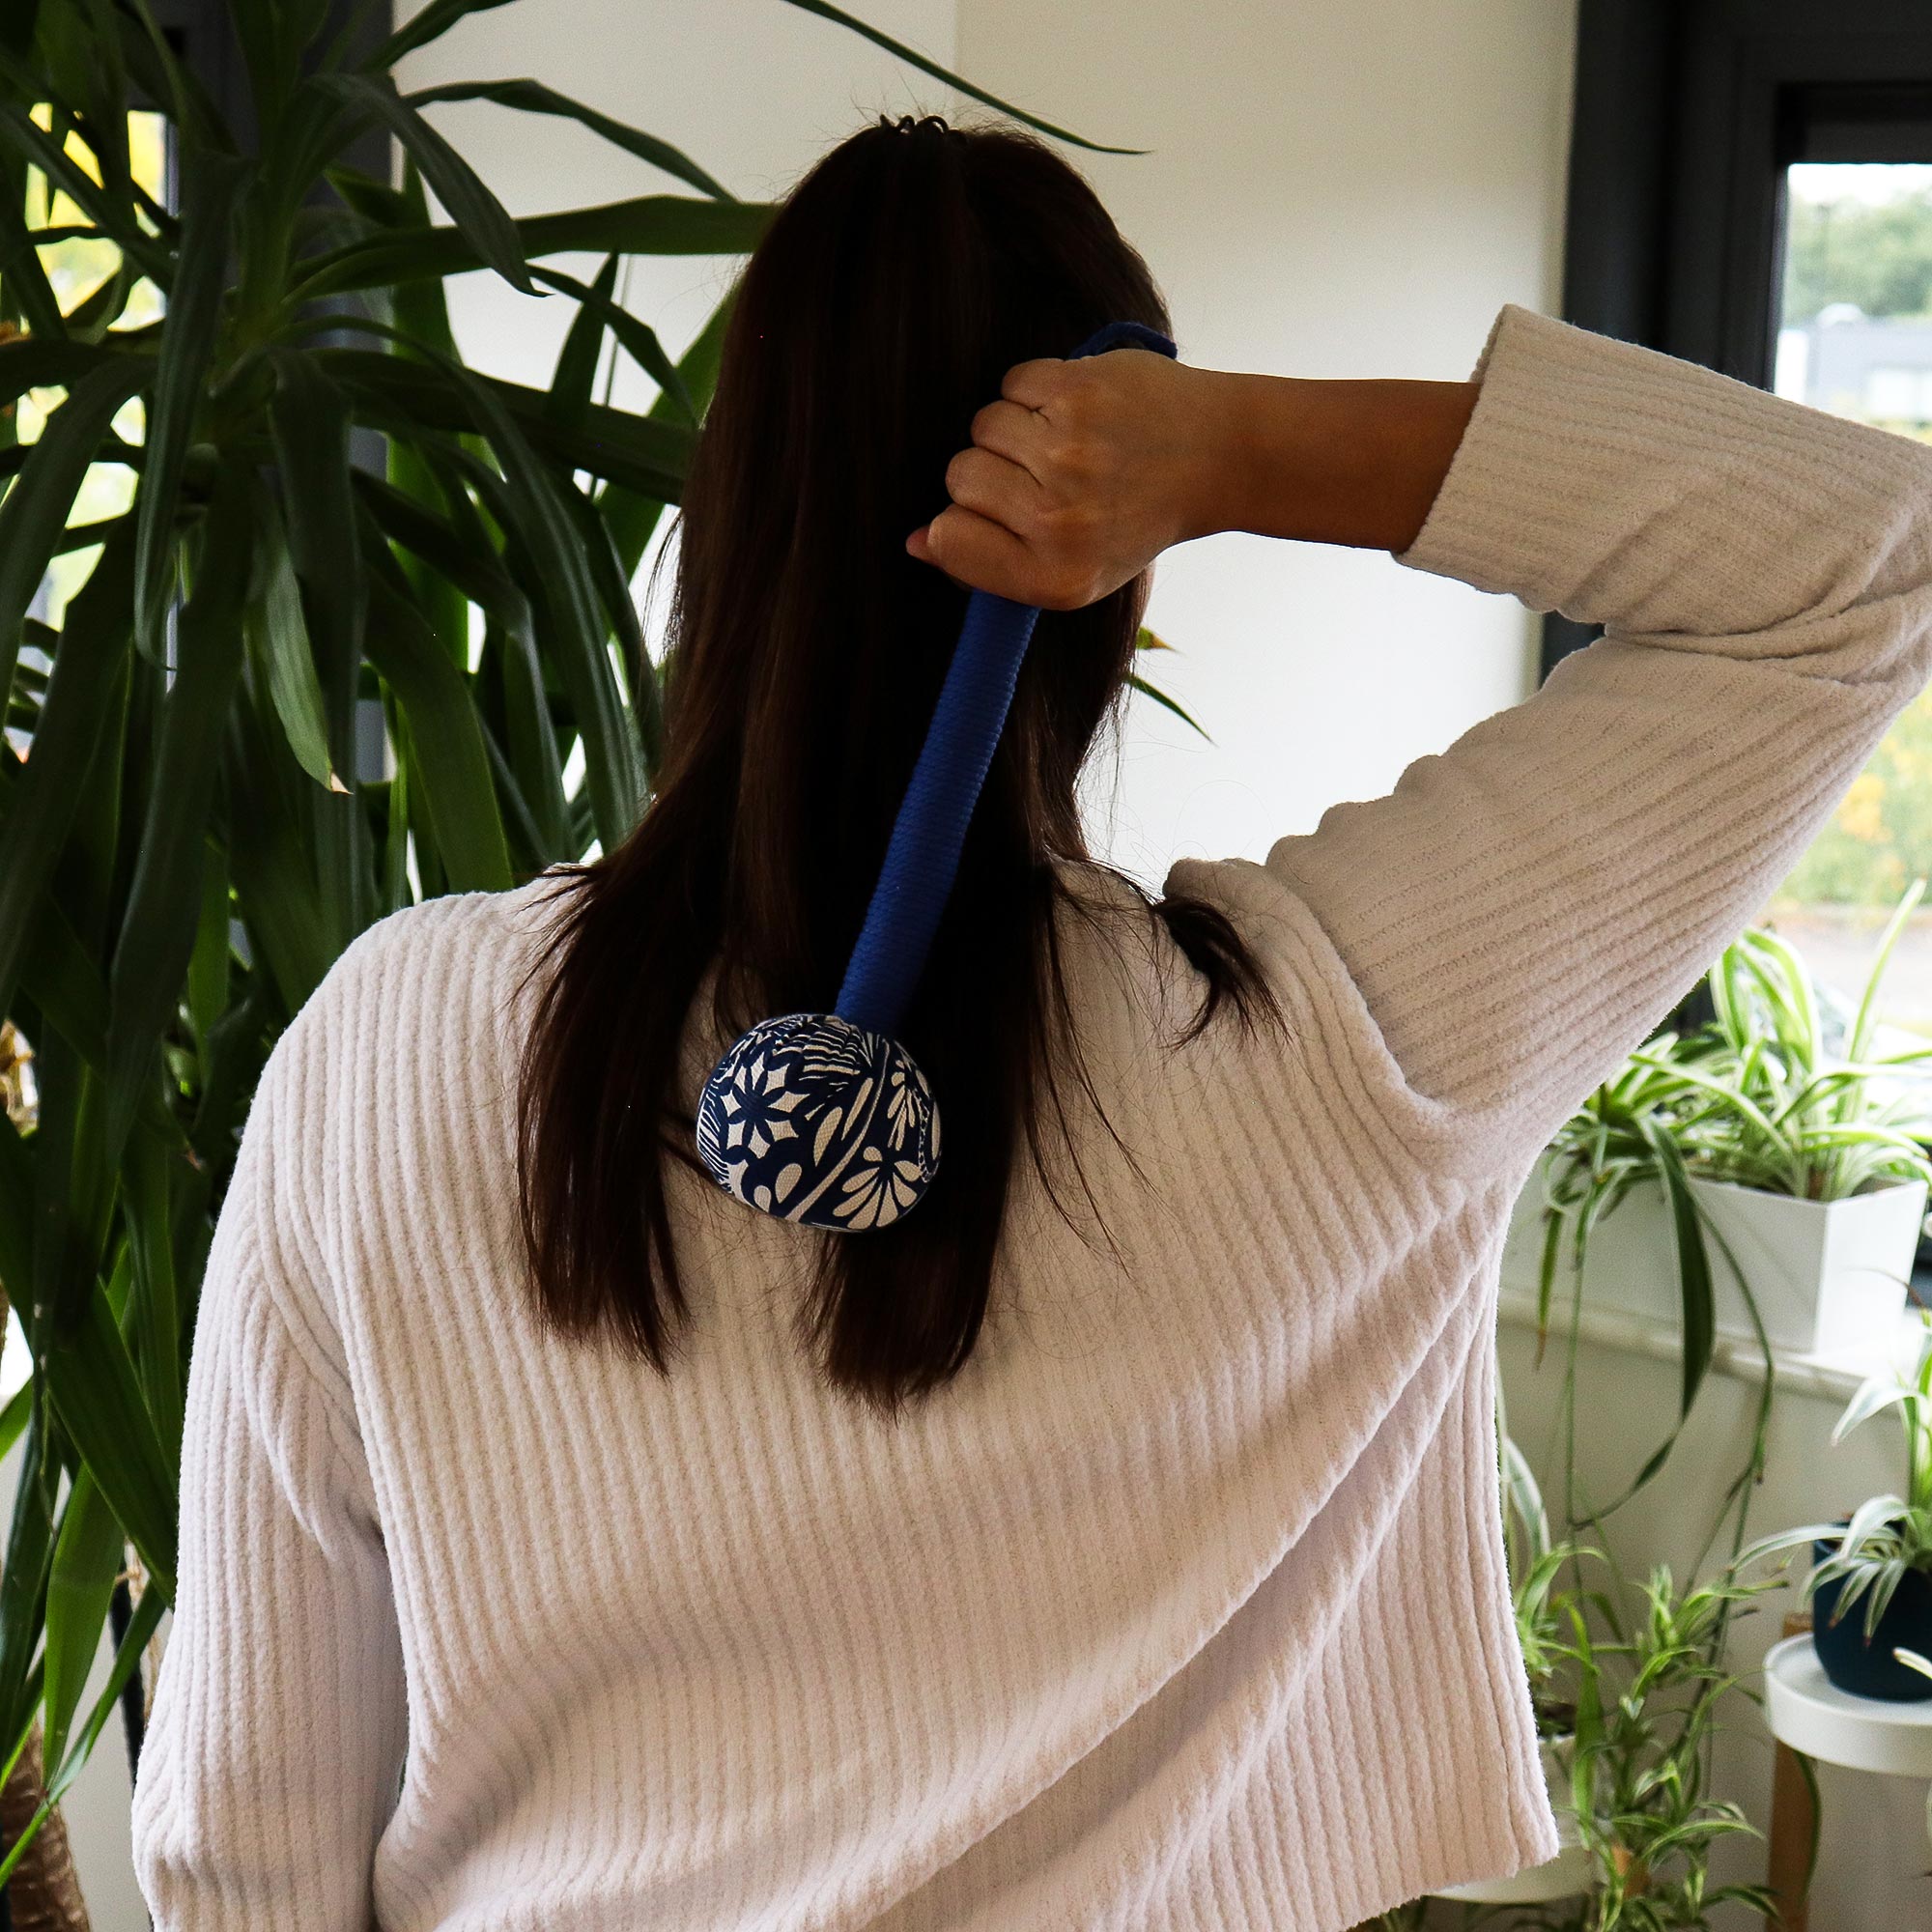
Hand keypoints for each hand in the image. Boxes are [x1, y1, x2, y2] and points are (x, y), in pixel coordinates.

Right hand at [906, 349, 1242, 610]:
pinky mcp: (1079, 391)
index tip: (1000, 516)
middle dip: (991, 471)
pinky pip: (1012, 382)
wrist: (1213, 457)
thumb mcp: (1071, 574)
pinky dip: (1036, 390)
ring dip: (1014, 428)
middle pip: (959, 475)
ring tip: (1064, 442)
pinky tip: (1076, 410)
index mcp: (1053, 577)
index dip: (961, 520)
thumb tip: (918, 541)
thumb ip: (990, 565)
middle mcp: (1059, 520)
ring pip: (983, 425)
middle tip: (1046, 476)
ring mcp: (1068, 452)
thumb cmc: (1133, 518)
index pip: (948, 537)